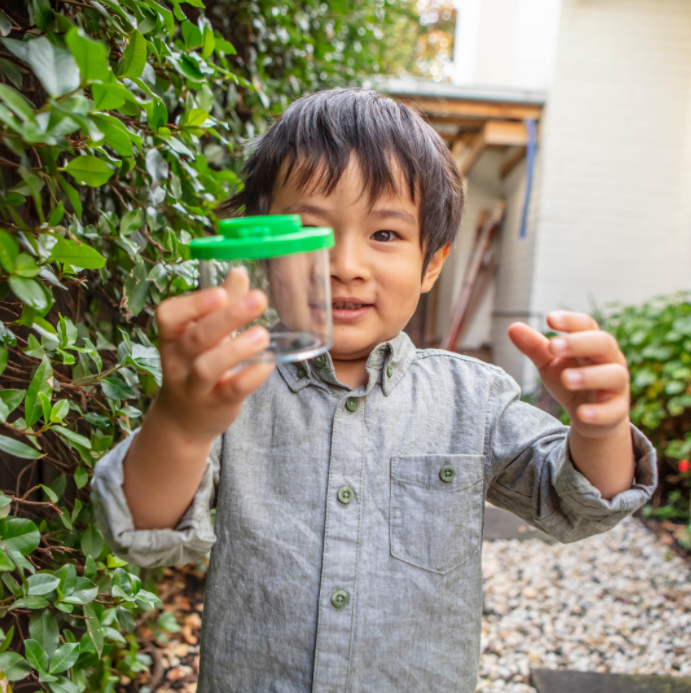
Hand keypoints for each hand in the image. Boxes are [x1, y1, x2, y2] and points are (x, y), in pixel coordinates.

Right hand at [152, 267, 273, 443]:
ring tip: (263, 334)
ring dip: (236, 349)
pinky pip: (231, 390)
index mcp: (172, 337)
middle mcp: (178, 361)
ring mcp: (194, 386)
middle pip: (196, 337)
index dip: (193, 303)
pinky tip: (268, 363)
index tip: (221, 292)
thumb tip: (239, 272)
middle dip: (227, 317)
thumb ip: (222, 305)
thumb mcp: (203, 335)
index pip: (169, 315)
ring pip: (207, 367)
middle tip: (259, 299)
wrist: (183, 419)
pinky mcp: (215, 404)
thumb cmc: (196, 365)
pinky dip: (251, 376)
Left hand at [508, 311, 629, 438]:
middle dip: (579, 343)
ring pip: (614, 375)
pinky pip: (613, 411)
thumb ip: (534, 346)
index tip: (549, 319)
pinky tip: (581, 413)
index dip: (570, 321)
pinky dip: (598, 412)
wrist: (589, 416)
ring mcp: (616, 386)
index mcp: (592, 343)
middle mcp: (610, 360)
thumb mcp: (549, 363)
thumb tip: (512, 327)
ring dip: (589, 376)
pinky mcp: (617, 410)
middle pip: (603, 344)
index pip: (587, 325)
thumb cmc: (570, 380)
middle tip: (553, 346)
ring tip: (566, 379)